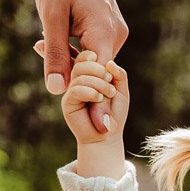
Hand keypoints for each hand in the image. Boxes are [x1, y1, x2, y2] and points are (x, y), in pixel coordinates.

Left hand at [33, 0, 127, 131]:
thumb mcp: (51, 15)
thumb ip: (55, 54)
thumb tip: (57, 91)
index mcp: (105, 34)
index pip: (101, 81)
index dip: (95, 105)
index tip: (96, 132)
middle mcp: (116, 35)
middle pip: (96, 73)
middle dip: (76, 81)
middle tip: (54, 80)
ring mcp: (114, 30)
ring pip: (93, 62)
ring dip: (72, 64)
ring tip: (47, 45)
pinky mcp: (108, 25)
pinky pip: (92, 48)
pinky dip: (76, 52)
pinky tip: (55, 38)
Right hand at [61, 53, 128, 172]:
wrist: (107, 136)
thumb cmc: (114, 113)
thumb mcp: (121, 91)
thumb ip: (118, 75)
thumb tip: (110, 63)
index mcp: (89, 74)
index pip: (84, 57)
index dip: (90, 54)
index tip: (100, 60)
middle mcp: (77, 80)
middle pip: (81, 62)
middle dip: (98, 68)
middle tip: (110, 80)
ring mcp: (71, 91)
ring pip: (79, 75)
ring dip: (98, 82)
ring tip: (109, 93)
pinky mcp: (68, 103)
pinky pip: (75, 90)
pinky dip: (90, 92)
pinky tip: (98, 98)